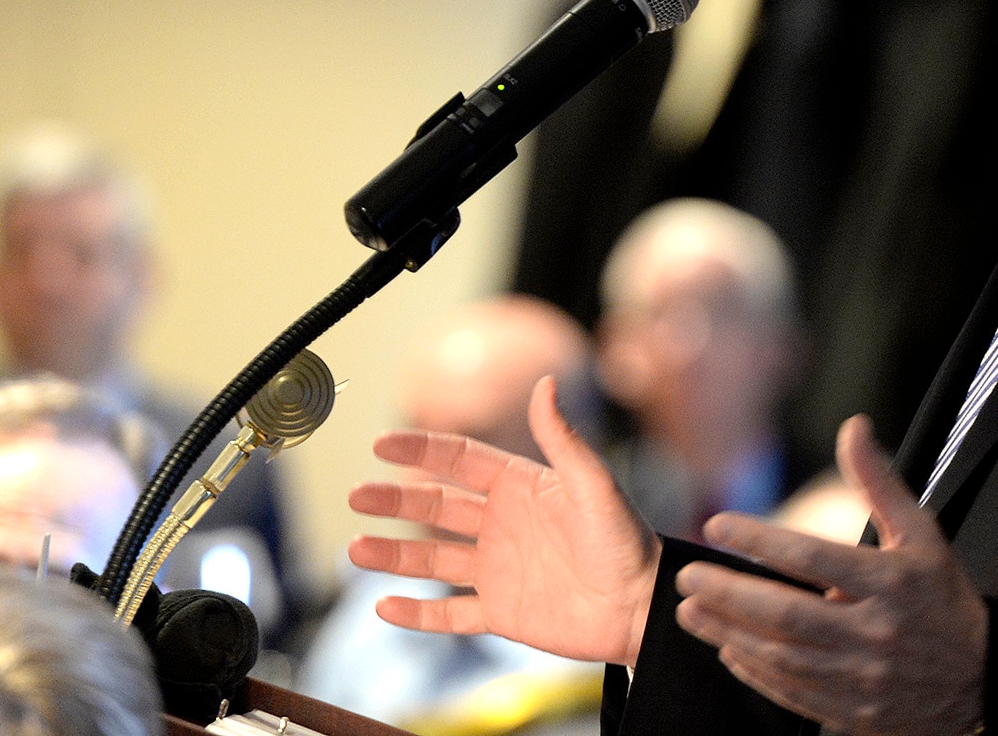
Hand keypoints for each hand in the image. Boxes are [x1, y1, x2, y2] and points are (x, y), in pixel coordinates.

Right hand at [347, 375, 660, 665]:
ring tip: (355, 549)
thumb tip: (544, 382)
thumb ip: (563, 439)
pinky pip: (450, 614)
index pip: (460, 461)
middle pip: (435, 506)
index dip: (420, 451)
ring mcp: (497, 569)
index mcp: (521, 486)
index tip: (381, 444)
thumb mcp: (594, 485)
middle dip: (393, 499)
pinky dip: (417, 613)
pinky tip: (385, 607)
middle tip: (356, 495)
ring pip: (432, 559)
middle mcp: (502, 524)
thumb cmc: (627, 541)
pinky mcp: (501, 612)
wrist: (642, 607)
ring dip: (394, 555)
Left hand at [675, 415, 986, 735]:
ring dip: (729, 634)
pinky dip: (755, 673)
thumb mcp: (922, 534)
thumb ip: (879, 482)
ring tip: (690, 611)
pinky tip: (727, 650)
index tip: (717, 525)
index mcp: (890, 583)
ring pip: (784, 657)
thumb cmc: (943, 596)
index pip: (812, 558)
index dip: (759, 540)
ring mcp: (864, 678)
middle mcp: (875, 632)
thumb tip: (853, 427)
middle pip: (788, 615)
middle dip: (729, 594)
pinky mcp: (856, 712)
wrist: (982, 678)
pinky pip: (794, 694)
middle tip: (686, 576)